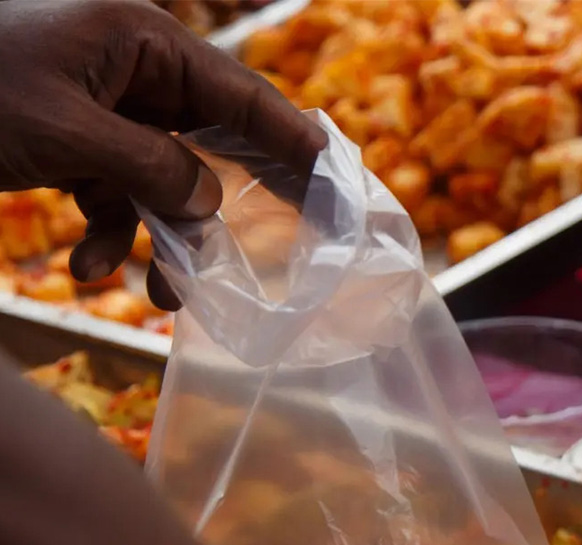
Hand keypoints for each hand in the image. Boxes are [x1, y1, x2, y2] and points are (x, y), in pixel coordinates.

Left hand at [0, 0, 324, 307]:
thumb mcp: (68, 133)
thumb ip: (154, 170)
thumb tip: (210, 204)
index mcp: (139, 40)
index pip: (239, 94)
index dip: (294, 141)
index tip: (339, 183)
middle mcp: (129, 70)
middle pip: (212, 141)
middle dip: (230, 205)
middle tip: (289, 249)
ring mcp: (101, 108)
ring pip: (164, 184)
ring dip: (160, 241)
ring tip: (152, 293)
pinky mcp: (71, 142)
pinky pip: (114, 197)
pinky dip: (107, 238)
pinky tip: (86, 270)